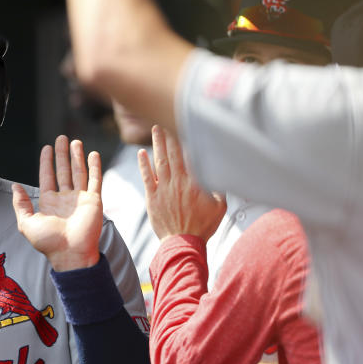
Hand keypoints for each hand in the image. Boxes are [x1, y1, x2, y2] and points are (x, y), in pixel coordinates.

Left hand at [12, 135, 102, 270]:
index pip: (47, 177)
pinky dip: (94, 167)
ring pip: (78, 172)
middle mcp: (65, 198)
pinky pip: (95, 180)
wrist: (70, 254)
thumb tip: (15, 186)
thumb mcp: (27, 223)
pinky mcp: (94, 200)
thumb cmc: (48, 242)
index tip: (46, 148)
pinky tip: (92, 154)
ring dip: (77, 156)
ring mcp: (80, 198)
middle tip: (61, 138)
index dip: (46, 162)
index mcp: (49, 202)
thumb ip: (21, 204)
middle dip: (62, 154)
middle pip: (63, 171)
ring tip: (75, 141)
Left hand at [138, 126, 225, 241]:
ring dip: (156, 145)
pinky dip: (143, 164)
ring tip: (154, 130)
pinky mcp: (152, 198)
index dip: (184, 140)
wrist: (183, 242)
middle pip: (172, 154)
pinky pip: (147, 177)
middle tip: (163, 121)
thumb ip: (218, 187)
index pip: (188, 155)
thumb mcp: (219, 205)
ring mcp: (163, 189)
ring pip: (159, 162)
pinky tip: (141, 153)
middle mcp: (177, 182)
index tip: (182, 126)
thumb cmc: (203, 226)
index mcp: (194, 182)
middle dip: (168, 136)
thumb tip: (221, 172)